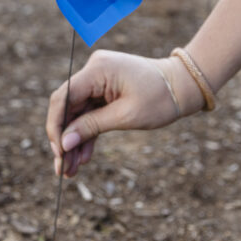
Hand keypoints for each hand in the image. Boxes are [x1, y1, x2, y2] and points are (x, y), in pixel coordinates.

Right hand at [45, 50, 194, 177]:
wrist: (184, 86)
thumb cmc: (161, 98)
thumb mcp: (126, 116)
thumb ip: (92, 127)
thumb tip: (64, 142)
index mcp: (97, 70)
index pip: (63, 97)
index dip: (56, 126)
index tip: (58, 152)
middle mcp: (94, 71)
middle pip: (68, 107)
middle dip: (65, 138)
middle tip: (62, 168)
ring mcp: (99, 80)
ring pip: (77, 113)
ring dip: (75, 140)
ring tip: (71, 169)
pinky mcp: (105, 89)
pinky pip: (89, 112)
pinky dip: (87, 133)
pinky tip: (83, 156)